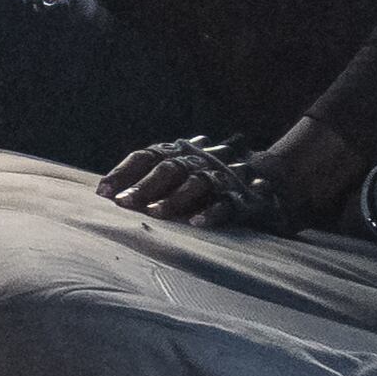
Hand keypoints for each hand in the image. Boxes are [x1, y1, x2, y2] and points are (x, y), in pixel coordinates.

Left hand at [103, 120, 360, 231]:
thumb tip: (105, 194)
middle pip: (169, 168)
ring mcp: (224, 177)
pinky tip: (198, 225)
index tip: (101, 191)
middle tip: (122, 205)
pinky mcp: (245, 199)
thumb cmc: (214, 179)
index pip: (147, 155)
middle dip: (144, 186)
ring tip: (155, 214)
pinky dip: (213, 214)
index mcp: (182, 150)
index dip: (124, 171)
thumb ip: (152, 180)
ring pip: (197, 184)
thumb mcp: (184, 171)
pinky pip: (228, 205)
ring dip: (174, 199)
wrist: (275, 176)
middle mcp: (201, 158)